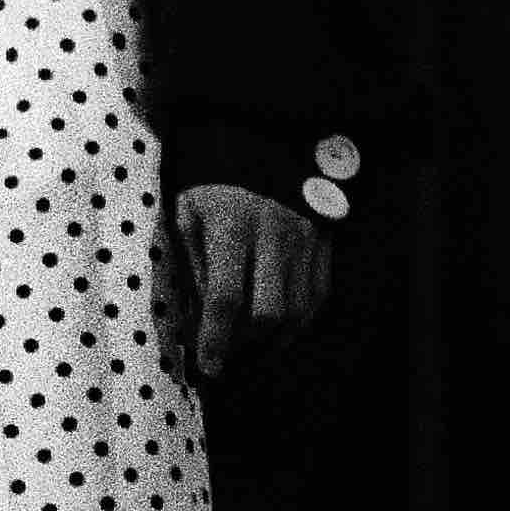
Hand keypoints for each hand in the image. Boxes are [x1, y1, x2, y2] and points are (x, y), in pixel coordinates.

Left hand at [173, 183, 332, 381]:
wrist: (262, 144)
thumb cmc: (212, 182)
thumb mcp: (186, 212)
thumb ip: (193, 265)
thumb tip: (199, 318)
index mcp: (232, 226)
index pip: (225, 297)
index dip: (215, 338)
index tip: (207, 366)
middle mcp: (275, 237)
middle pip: (269, 312)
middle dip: (246, 342)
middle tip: (225, 354)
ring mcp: (305, 242)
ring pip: (298, 311)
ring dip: (272, 339)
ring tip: (247, 348)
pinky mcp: (323, 246)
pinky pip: (316, 298)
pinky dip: (297, 322)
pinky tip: (275, 330)